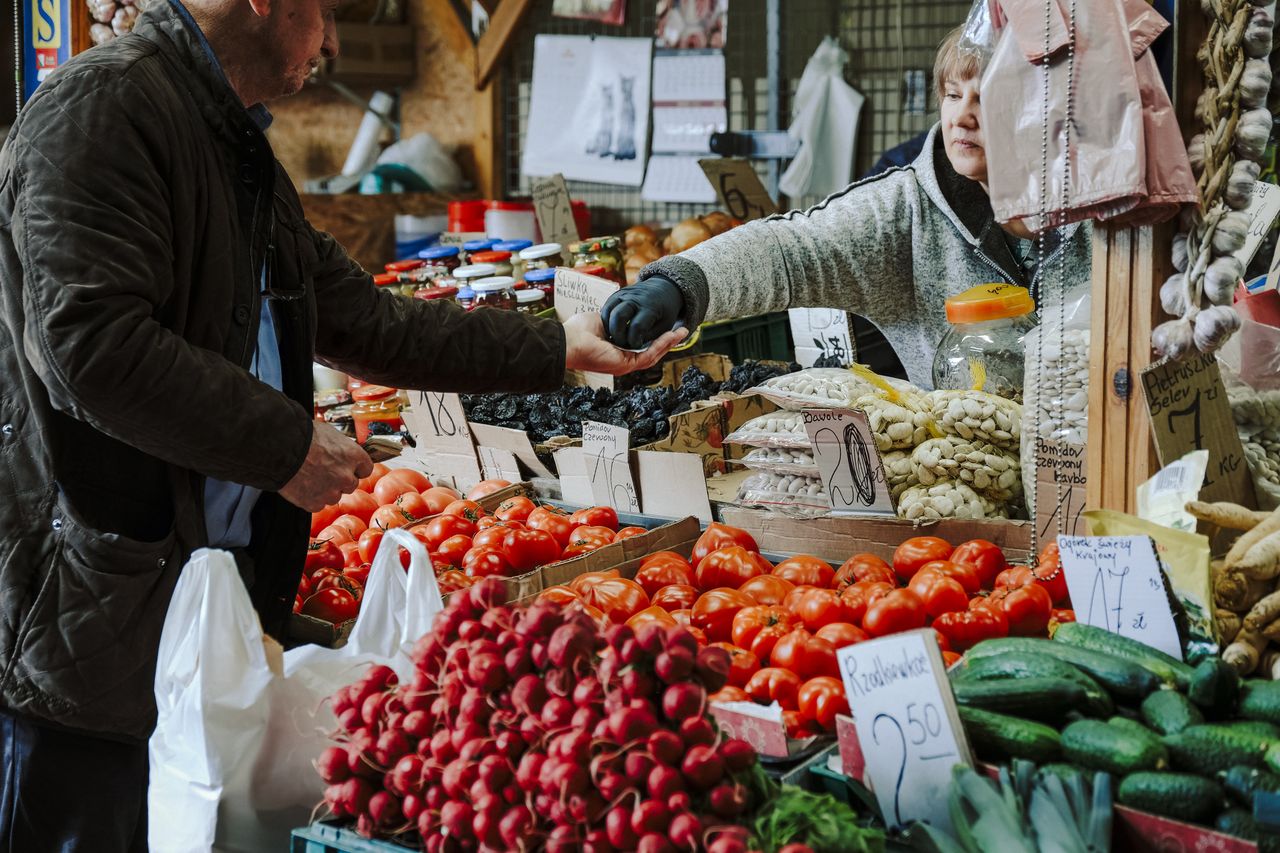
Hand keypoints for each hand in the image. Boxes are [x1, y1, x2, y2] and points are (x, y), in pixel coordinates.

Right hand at [279, 420, 373, 512]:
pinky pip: (317, 504)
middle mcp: (346, 476)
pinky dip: (311, 498)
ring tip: (309, 476)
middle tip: (324, 471)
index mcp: (353, 456)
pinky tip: (302, 485)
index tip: (348, 467)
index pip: (366, 469)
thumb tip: (341, 451)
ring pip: (334, 496)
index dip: (355, 468)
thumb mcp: (329, 434)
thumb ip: (340, 447)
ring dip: (325, 490)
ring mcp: (331, 492)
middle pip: (351, 484)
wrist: (280, 449)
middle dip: (340, 480)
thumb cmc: (302, 437)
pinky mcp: (314, 503)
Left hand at [564, 313, 688, 375]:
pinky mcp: (625, 365)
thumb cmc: (578, 332)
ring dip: (668, 343)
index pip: (641, 345)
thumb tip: (628, 313)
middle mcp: (622, 360)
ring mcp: (624, 364)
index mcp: (617, 351)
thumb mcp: (603, 320)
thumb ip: (618, 320)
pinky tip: (670, 336)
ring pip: (653, 354)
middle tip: (681, 331)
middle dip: (667, 341)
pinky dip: (661, 345)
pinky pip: (648, 355)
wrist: (568, 341)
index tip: (667, 327)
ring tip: (681, 332)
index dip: (656, 337)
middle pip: (651, 352)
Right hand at [600, 274, 685, 349]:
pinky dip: (608, 321)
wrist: (663, 289)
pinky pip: (607, 309)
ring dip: (611, 328)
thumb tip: (633, 348)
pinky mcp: (616, 294)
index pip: (637, 326)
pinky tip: (614, 329)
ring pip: (609, 312)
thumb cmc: (665, 312)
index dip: (634, 340)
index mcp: (650, 307)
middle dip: (618, 334)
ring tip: (617, 338)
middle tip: (622, 344)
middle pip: (619, 316)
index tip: (636, 346)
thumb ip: (649, 338)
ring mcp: (623, 294)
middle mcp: (635, 298)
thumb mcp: (663, 327)